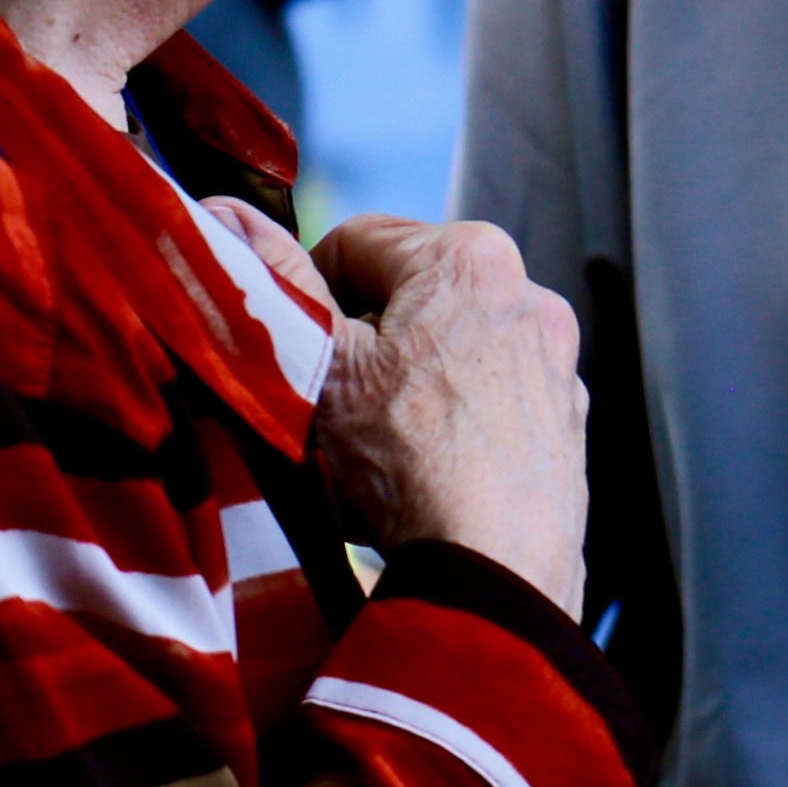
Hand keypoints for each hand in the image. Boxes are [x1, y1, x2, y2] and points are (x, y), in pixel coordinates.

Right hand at [226, 204, 590, 613]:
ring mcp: (556, 362)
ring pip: (453, 351)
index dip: (309, 294)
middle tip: (337, 410)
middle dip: (366, 343)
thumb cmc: (400, 462)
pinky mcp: (567, 424)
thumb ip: (271, 280)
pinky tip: (431, 478)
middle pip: (410, 297)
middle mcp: (528, 293)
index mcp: (469, 256)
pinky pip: (493, 402)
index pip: (356, 241)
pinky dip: (459, 425)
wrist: (495, 574)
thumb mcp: (316, 364)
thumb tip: (220, 212)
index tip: (299, 354)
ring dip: (412, 385)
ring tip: (384, 453)